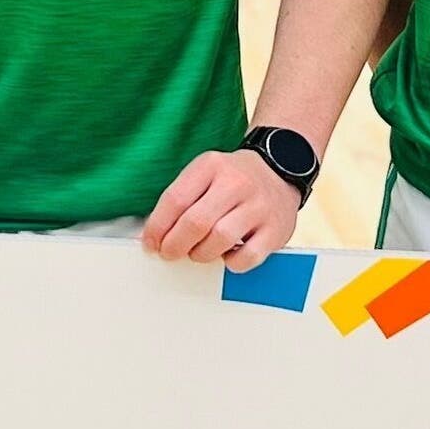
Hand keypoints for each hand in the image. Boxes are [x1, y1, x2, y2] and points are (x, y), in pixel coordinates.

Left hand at [142, 149, 300, 269]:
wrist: (279, 171)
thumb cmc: (233, 179)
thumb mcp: (204, 174)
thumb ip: (181, 199)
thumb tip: (154, 236)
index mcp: (211, 165)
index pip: (175, 199)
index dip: (157, 227)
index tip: (150, 243)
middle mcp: (236, 183)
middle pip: (196, 222)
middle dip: (175, 245)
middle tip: (169, 253)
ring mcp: (259, 206)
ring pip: (220, 239)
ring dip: (201, 253)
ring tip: (197, 252)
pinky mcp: (276, 230)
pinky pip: (247, 257)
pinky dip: (231, 263)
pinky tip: (227, 255)